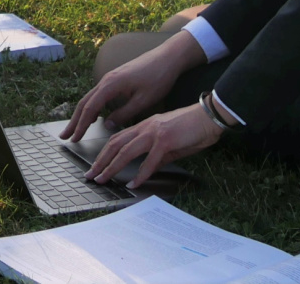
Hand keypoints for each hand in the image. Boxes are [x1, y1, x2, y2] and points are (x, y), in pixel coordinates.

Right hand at [60, 31, 204, 142]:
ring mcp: (112, 76)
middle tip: (64, 137)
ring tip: (74, 129)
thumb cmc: (159, 76)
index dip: (80, 125)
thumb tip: (108, 125)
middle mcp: (108, 79)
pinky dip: (92, 106)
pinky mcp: (118, 76)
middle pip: (85, 102)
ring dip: (81, 114)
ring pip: (91, 97)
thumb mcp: (144, 100)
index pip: (90, 108)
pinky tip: (94, 115)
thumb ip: (124, 114)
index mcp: (112, 84)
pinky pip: (99, 93)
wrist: (170, 55)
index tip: (74, 139)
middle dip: (74, 120)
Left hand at [85, 103, 224, 188]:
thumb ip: (157, 156)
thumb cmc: (193, 128)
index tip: (96, 166)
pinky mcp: (166, 140)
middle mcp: (147, 127)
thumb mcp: (170, 144)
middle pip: (116, 144)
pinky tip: (134, 183)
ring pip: (126, 151)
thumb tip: (146, 171)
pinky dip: (140, 174)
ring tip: (102, 180)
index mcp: (147, 125)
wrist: (209, 116)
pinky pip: (149, 161)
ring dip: (112, 167)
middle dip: (101, 161)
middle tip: (91, 175)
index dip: (104, 153)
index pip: (119, 139)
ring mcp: (155, 133)